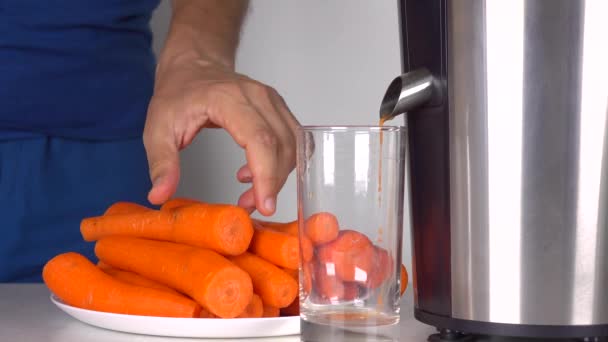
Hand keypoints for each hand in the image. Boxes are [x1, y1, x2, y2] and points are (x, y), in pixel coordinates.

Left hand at [143, 55, 299, 215]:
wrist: (193, 64)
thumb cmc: (178, 93)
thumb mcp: (157, 128)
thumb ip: (161, 163)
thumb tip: (159, 195)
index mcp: (229, 99)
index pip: (260, 139)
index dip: (266, 175)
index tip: (264, 205)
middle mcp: (258, 96)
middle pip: (282, 146)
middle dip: (271, 183)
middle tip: (248, 205)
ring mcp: (273, 100)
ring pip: (293, 145)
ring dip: (278, 176)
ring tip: (249, 193)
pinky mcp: (279, 108)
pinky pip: (293, 140)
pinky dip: (281, 163)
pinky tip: (255, 173)